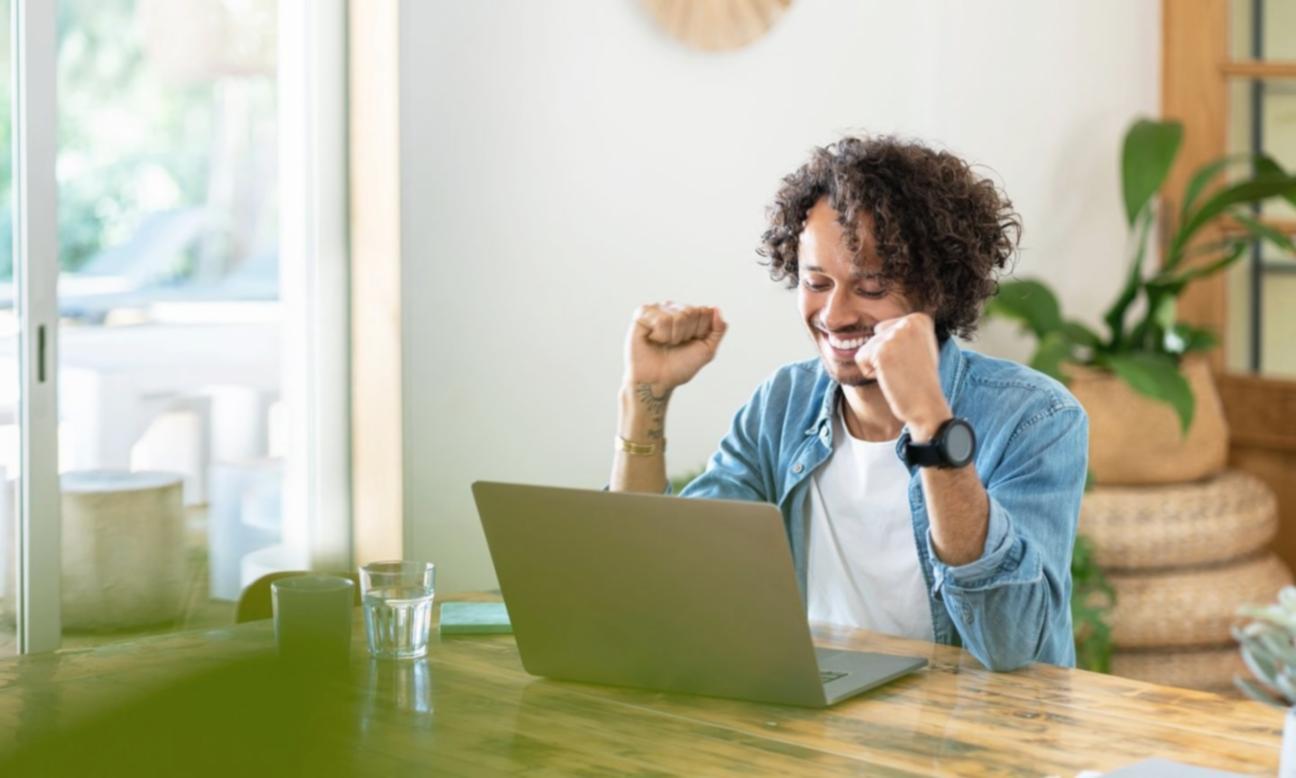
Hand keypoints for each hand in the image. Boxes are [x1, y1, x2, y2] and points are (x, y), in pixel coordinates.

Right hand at [623, 302, 726, 394]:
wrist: (658, 381)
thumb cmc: (680, 366)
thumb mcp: (707, 350)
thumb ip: (718, 329)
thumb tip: (716, 308)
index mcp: (690, 313)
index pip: (705, 311)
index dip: (700, 331)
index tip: (690, 342)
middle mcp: (674, 308)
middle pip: (691, 312)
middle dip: (686, 334)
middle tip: (675, 344)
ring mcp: (658, 309)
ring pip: (677, 317)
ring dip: (672, 337)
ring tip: (664, 343)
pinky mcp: (642, 314)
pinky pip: (661, 320)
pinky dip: (660, 335)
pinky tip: (653, 339)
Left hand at [853, 312, 949, 440]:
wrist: (926, 404)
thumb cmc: (920, 381)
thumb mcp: (918, 347)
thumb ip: (901, 333)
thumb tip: (878, 327)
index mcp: (919, 319)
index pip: (884, 328)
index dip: (893, 351)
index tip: (912, 362)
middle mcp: (909, 322)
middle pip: (875, 336)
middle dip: (884, 356)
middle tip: (904, 370)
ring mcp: (895, 335)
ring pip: (867, 347)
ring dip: (877, 365)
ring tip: (898, 375)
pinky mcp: (882, 350)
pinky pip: (860, 358)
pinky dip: (870, 373)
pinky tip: (890, 378)